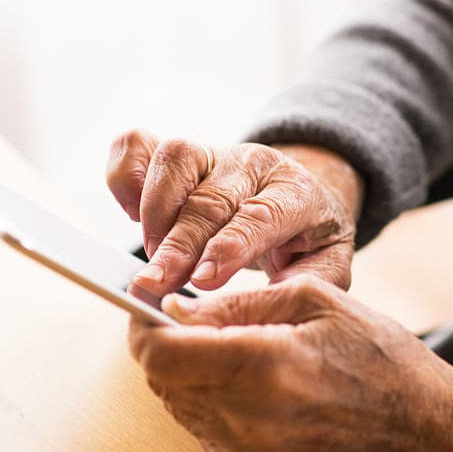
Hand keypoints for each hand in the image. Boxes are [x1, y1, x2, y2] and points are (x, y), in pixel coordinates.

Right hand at [106, 131, 362, 293]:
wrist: (303, 196)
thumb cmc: (309, 238)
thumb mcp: (328, 264)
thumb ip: (306, 284)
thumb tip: (263, 307)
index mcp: (296, 193)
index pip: (260, 214)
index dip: (228, 247)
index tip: (202, 281)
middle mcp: (254, 165)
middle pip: (210, 198)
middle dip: (179, 244)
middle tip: (156, 284)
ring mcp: (214, 153)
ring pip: (176, 159)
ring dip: (155, 211)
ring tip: (152, 258)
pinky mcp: (180, 153)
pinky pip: (139, 144)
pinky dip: (124, 174)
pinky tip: (130, 212)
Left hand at [127, 276, 452, 451]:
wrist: (418, 427)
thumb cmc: (377, 356)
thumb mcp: (313, 300)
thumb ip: (235, 304)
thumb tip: (176, 307)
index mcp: (266, 366)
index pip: (163, 354)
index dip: (143, 326)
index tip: (145, 305)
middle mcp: (249, 419)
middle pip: (161, 380)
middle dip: (165, 344)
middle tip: (189, 319)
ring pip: (175, 404)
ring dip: (186, 372)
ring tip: (231, 350)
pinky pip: (201, 428)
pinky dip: (209, 400)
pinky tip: (249, 383)